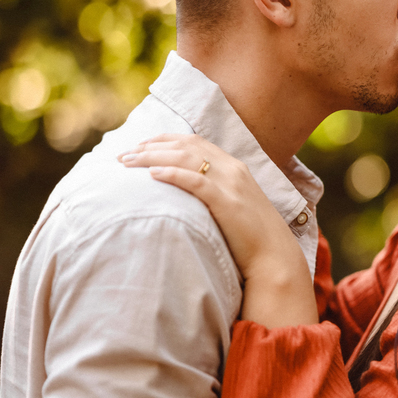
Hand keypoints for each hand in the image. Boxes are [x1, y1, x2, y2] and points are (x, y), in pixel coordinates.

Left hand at [120, 135, 316, 327]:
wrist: (274, 257)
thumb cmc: (251, 237)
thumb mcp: (234, 205)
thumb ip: (215, 192)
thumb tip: (185, 193)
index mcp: (235, 167)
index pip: (194, 141)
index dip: (164, 139)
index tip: (139, 145)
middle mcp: (233, 170)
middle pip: (186, 145)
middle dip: (151, 146)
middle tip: (123, 154)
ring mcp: (231, 185)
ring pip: (186, 157)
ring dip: (153, 156)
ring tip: (128, 162)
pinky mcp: (227, 203)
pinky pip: (195, 181)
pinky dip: (172, 173)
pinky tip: (152, 174)